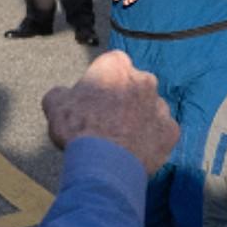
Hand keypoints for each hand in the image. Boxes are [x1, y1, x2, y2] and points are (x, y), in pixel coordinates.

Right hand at [42, 50, 178, 173]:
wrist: (104, 163)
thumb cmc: (78, 129)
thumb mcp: (55, 104)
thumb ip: (61, 92)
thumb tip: (63, 94)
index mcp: (117, 67)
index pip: (112, 63)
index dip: (102, 78)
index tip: (94, 95)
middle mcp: (145, 80)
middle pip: (135, 85)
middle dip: (124, 98)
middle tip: (107, 119)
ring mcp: (161, 105)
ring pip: (151, 108)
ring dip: (140, 118)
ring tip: (121, 139)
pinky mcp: (171, 130)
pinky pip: (162, 132)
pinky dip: (152, 139)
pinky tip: (135, 151)